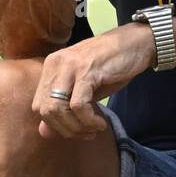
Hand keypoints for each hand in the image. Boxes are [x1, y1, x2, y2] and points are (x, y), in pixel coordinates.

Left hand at [32, 22, 156, 139]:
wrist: (136, 42)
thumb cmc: (112, 65)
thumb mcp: (85, 89)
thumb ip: (63, 108)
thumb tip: (44, 133)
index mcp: (51, 66)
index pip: (39, 106)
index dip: (55, 126)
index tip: (76, 131)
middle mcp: (56, 64)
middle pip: (45, 110)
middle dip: (65, 129)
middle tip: (86, 134)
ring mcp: (70, 65)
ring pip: (58, 109)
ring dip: (77, 127)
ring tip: (95, 128)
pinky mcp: (87, 70)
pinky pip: (78, 105)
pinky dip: (88, 120)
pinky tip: (100, 122)